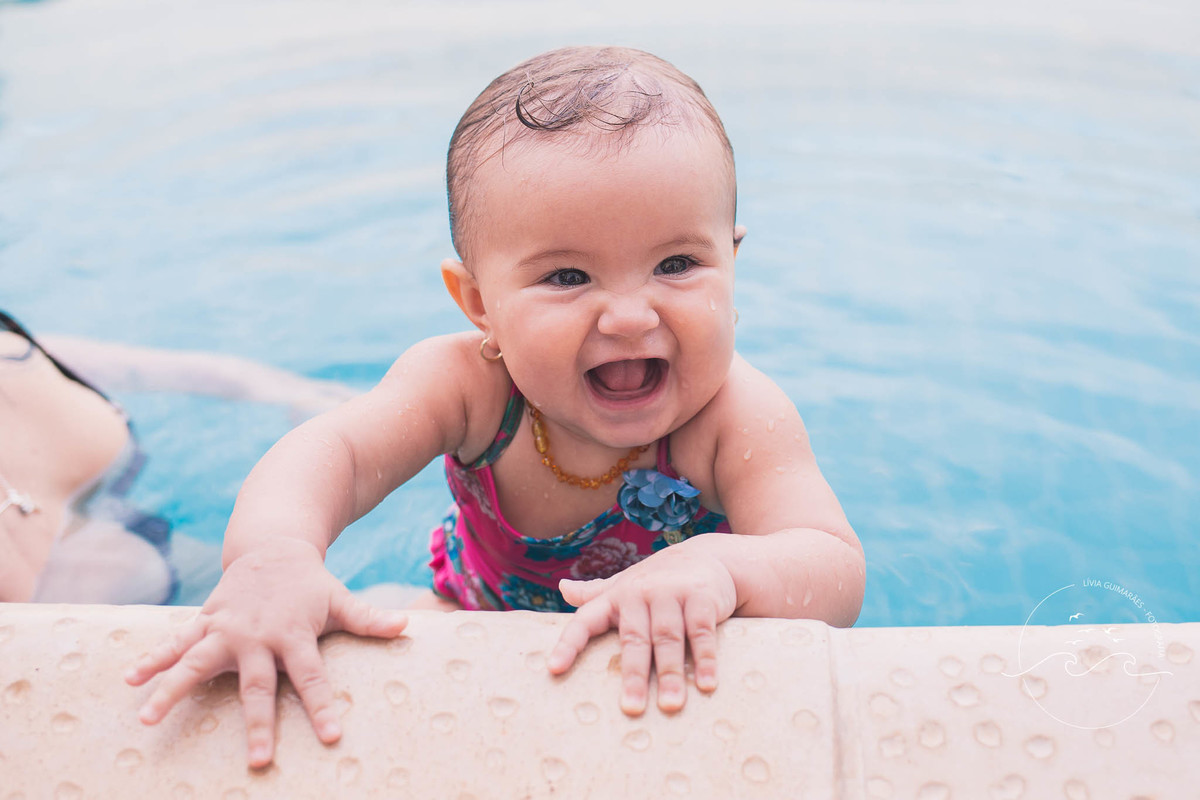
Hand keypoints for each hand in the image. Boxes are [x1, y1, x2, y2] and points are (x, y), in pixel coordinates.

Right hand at [124, 538, 407, 766]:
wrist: (273, 548)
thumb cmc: (310, 585)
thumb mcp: (340, 599)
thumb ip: (369, 619)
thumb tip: (407, 625)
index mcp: (293, 635)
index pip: (312, 677)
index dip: (322, 706)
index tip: (332, 736)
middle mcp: (257, 636)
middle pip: (256, 685)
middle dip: (258, 724)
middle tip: (258, 761)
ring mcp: (226, 629)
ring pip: (196, 662)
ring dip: (172, 688)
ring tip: (148, 717)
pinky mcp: (205, 623)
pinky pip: (175, 643)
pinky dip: (152, 660)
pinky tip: (131, 679)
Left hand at [546, 540, 736, 714]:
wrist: (708, 556)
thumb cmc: (659, 579)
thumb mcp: (626, 584)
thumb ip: (596, 592)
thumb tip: (562, 589)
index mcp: (616, 596)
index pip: (586, 620)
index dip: (569, 644)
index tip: (554, 670)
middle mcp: (640, 592)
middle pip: (634, 639)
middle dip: (634, 675)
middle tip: (632, 709)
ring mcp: (671, 593)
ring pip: (668, 638)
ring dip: (670, 674)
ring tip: (670, 706)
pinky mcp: (701, 596)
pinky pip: (701, 632)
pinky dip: (704, 659)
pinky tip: (705, 684)